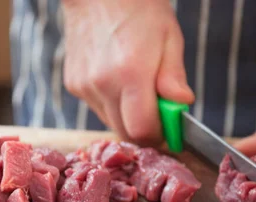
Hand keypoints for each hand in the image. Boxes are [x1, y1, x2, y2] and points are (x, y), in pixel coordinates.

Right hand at [62, 0, 193, 144]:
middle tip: (157, 110)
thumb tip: (181, 105)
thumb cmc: (138, 9)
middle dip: (144, 128)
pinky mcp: (74, 85)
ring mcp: (85, 87)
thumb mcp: (169, 37)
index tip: (169, 128)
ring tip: (135, 85)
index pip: (142, 130)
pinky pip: (97, 108)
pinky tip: (115, 78)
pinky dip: (111, 103)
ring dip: (127, 115)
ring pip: (110, 121)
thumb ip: (173, 77)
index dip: (159, 135)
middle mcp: (103, 85)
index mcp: (131, 73)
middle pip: (125, 132)